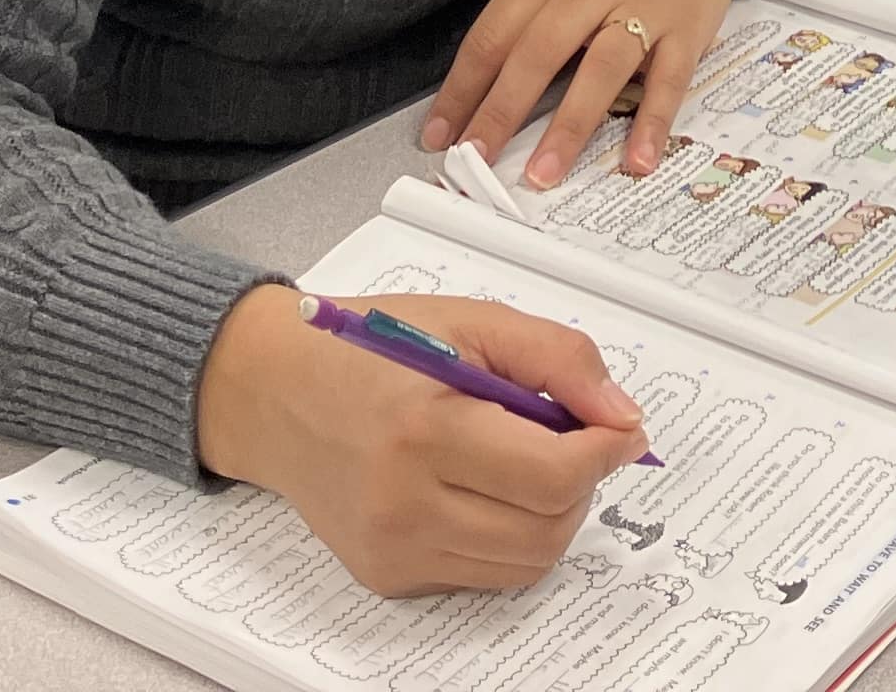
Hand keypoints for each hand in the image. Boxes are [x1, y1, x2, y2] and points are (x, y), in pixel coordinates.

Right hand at [196, 286, 645, 596]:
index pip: (554, 476)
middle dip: (580, 483)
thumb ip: (559, 359)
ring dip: (549, 514)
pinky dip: (504, 536)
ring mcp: (392, 549)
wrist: (273, 392)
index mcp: (425, 429)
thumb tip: (622, 417)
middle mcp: (403, 503)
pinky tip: (479, 486)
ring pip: (523, 564)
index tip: (619, 428)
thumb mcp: (471, 321)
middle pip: (548, 530)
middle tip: (568, 436)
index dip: (606, 452)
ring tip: (521, 459)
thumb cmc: (366, 348)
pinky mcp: (386, 575)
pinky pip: (482, 575)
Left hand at [425, 0, 767, 189]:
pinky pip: (669, 80)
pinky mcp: (688, 28)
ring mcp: (644, 6)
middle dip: (500, 112)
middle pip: (538, 52)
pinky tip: (636, 160)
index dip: (462, 87)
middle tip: (475, 160)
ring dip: (569, 126)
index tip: (439, 133)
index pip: (494, 32)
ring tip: (542, 173)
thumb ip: (533, 9)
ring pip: (600, 69)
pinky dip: (653, 123)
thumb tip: (489, 82)